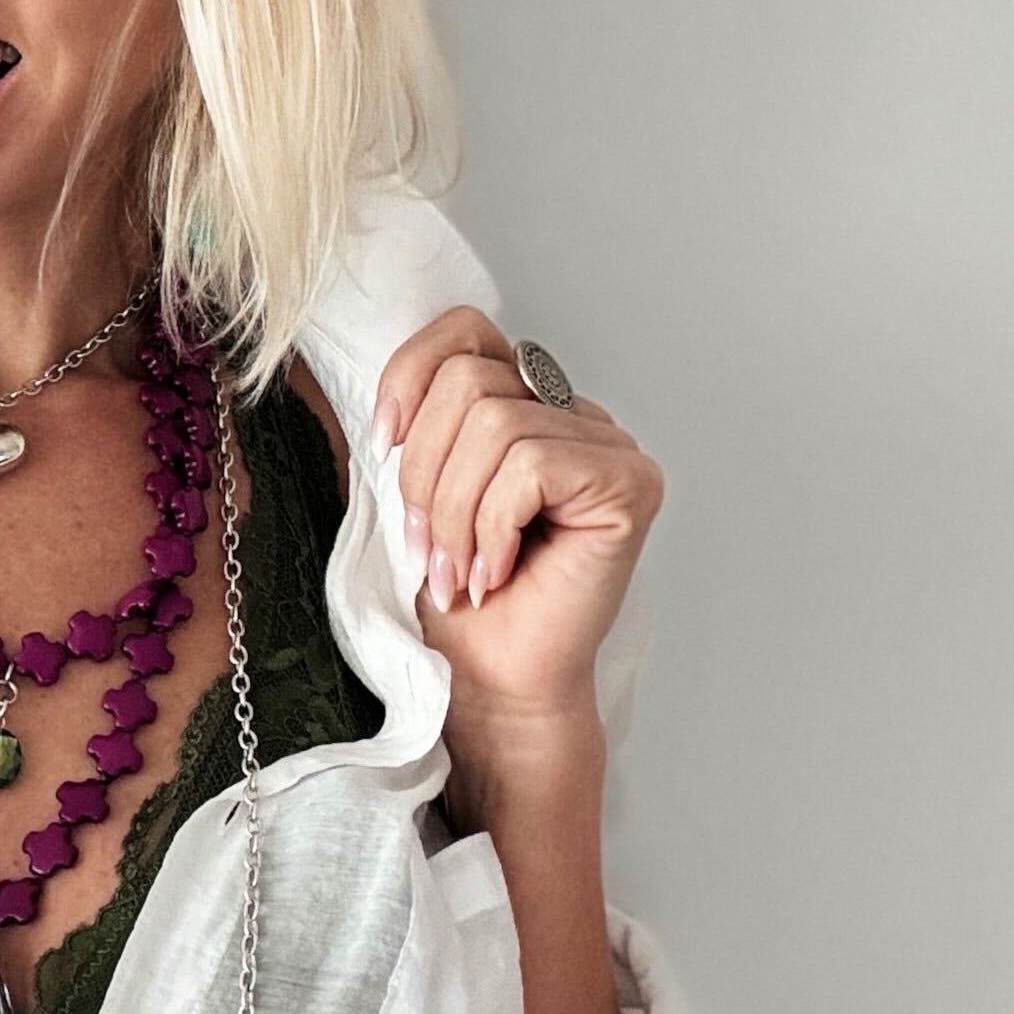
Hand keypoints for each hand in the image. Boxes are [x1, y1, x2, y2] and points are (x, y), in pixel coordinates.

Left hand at [372, 306, 663, 729]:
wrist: (493, 683)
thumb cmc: (457, 598)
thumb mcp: (417, 491)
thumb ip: (420, 424)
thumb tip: (389, 390)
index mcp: (525, 401)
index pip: (465, 330)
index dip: (408, 375)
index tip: (383, 445)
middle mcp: (575, 412)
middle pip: (470, 379)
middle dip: (425, 472)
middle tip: (429, 549)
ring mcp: (610, 445)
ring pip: (495, 423)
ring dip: (456, 513)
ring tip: (460, 572)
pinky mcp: (630, 484)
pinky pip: (531, 465)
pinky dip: (494, 526)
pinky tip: (499, 572)